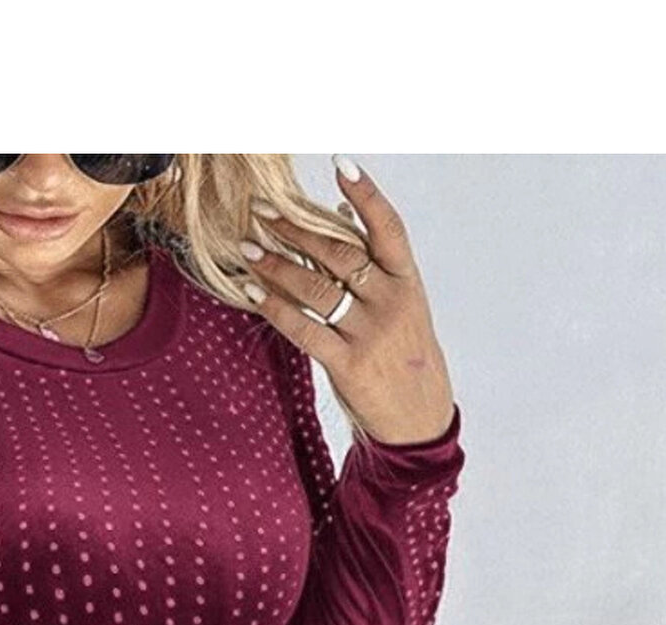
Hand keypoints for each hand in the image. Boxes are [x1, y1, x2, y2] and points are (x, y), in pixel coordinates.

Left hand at [242, 158, 455, 447]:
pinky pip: (304, 329)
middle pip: (340, 253)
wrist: (419, 420)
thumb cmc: (405, 358)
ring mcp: (369, 334)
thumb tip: (344, 213)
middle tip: (262, 209)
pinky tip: (253, 291)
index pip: (387, 228)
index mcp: (407, 282)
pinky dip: (275, 307)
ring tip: (246, 247)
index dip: (366, 194)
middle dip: (296, 228)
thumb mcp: (403, 306)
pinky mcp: (348, 364)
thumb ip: (376, 264)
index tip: (340, 163)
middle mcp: (390, 302)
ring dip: (276, 265)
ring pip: (316, 288)